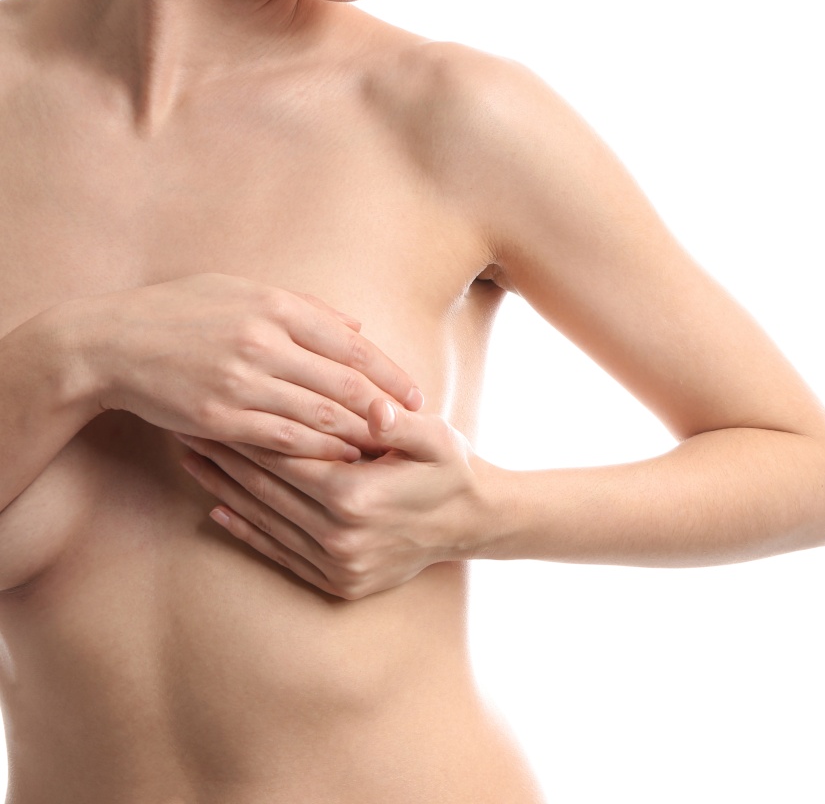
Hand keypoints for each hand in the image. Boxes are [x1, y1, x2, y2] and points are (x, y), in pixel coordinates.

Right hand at [79, 272, 422, 458]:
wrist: (108, 343)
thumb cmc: (180, 311)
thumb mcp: (242, 289)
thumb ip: (304, 307)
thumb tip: (356, 325)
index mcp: (273, 307)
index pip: (350, 344)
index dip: (389, 373)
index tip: (416, 393)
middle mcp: (263, 343)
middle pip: (344, 384)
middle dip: (386, 409)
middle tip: (416, 428)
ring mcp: (241, 383)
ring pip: (319, 416)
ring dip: (360, 436)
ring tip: (389, 450)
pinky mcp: (222, 418)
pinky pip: (283, 440)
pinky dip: (319, 452)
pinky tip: (342, 460)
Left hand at [175, 399, 494, 599]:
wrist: (473, 523)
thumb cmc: (452, 469)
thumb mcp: (438, 438)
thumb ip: (403, 422)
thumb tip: (376, 407)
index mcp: (358, 497)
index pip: (286, 458)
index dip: (247, 430)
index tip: (215, 406)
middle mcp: (340, 537)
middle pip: (266, 489)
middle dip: (225, 454)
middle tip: (187, 426)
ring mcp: (337, 565)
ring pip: (266, 520)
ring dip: (224, 488)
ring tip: (192, 459)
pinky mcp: (337, 582)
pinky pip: (279, 554)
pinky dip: (246, 531)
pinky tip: (219, 509)